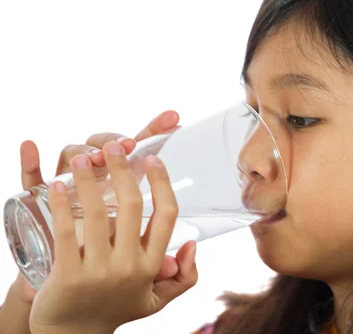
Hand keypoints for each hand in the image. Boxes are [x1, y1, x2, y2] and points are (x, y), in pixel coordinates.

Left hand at [29, 142, 197, 333]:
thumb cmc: (114, 309)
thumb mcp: (155, 300)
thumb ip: (184, 277)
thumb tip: (191, 244)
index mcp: (151, 266)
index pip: (167, 217)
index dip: (162, 184)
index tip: (153, 160)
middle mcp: (129, 267)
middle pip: (133, 206)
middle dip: (123, 169)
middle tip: (114, 147)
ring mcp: (98, 272)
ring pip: (98, 213)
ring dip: (89, 179)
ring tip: (84, 158)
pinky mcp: (67, 275)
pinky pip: (65, 231)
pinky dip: (61, 204)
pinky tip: (57, 185)